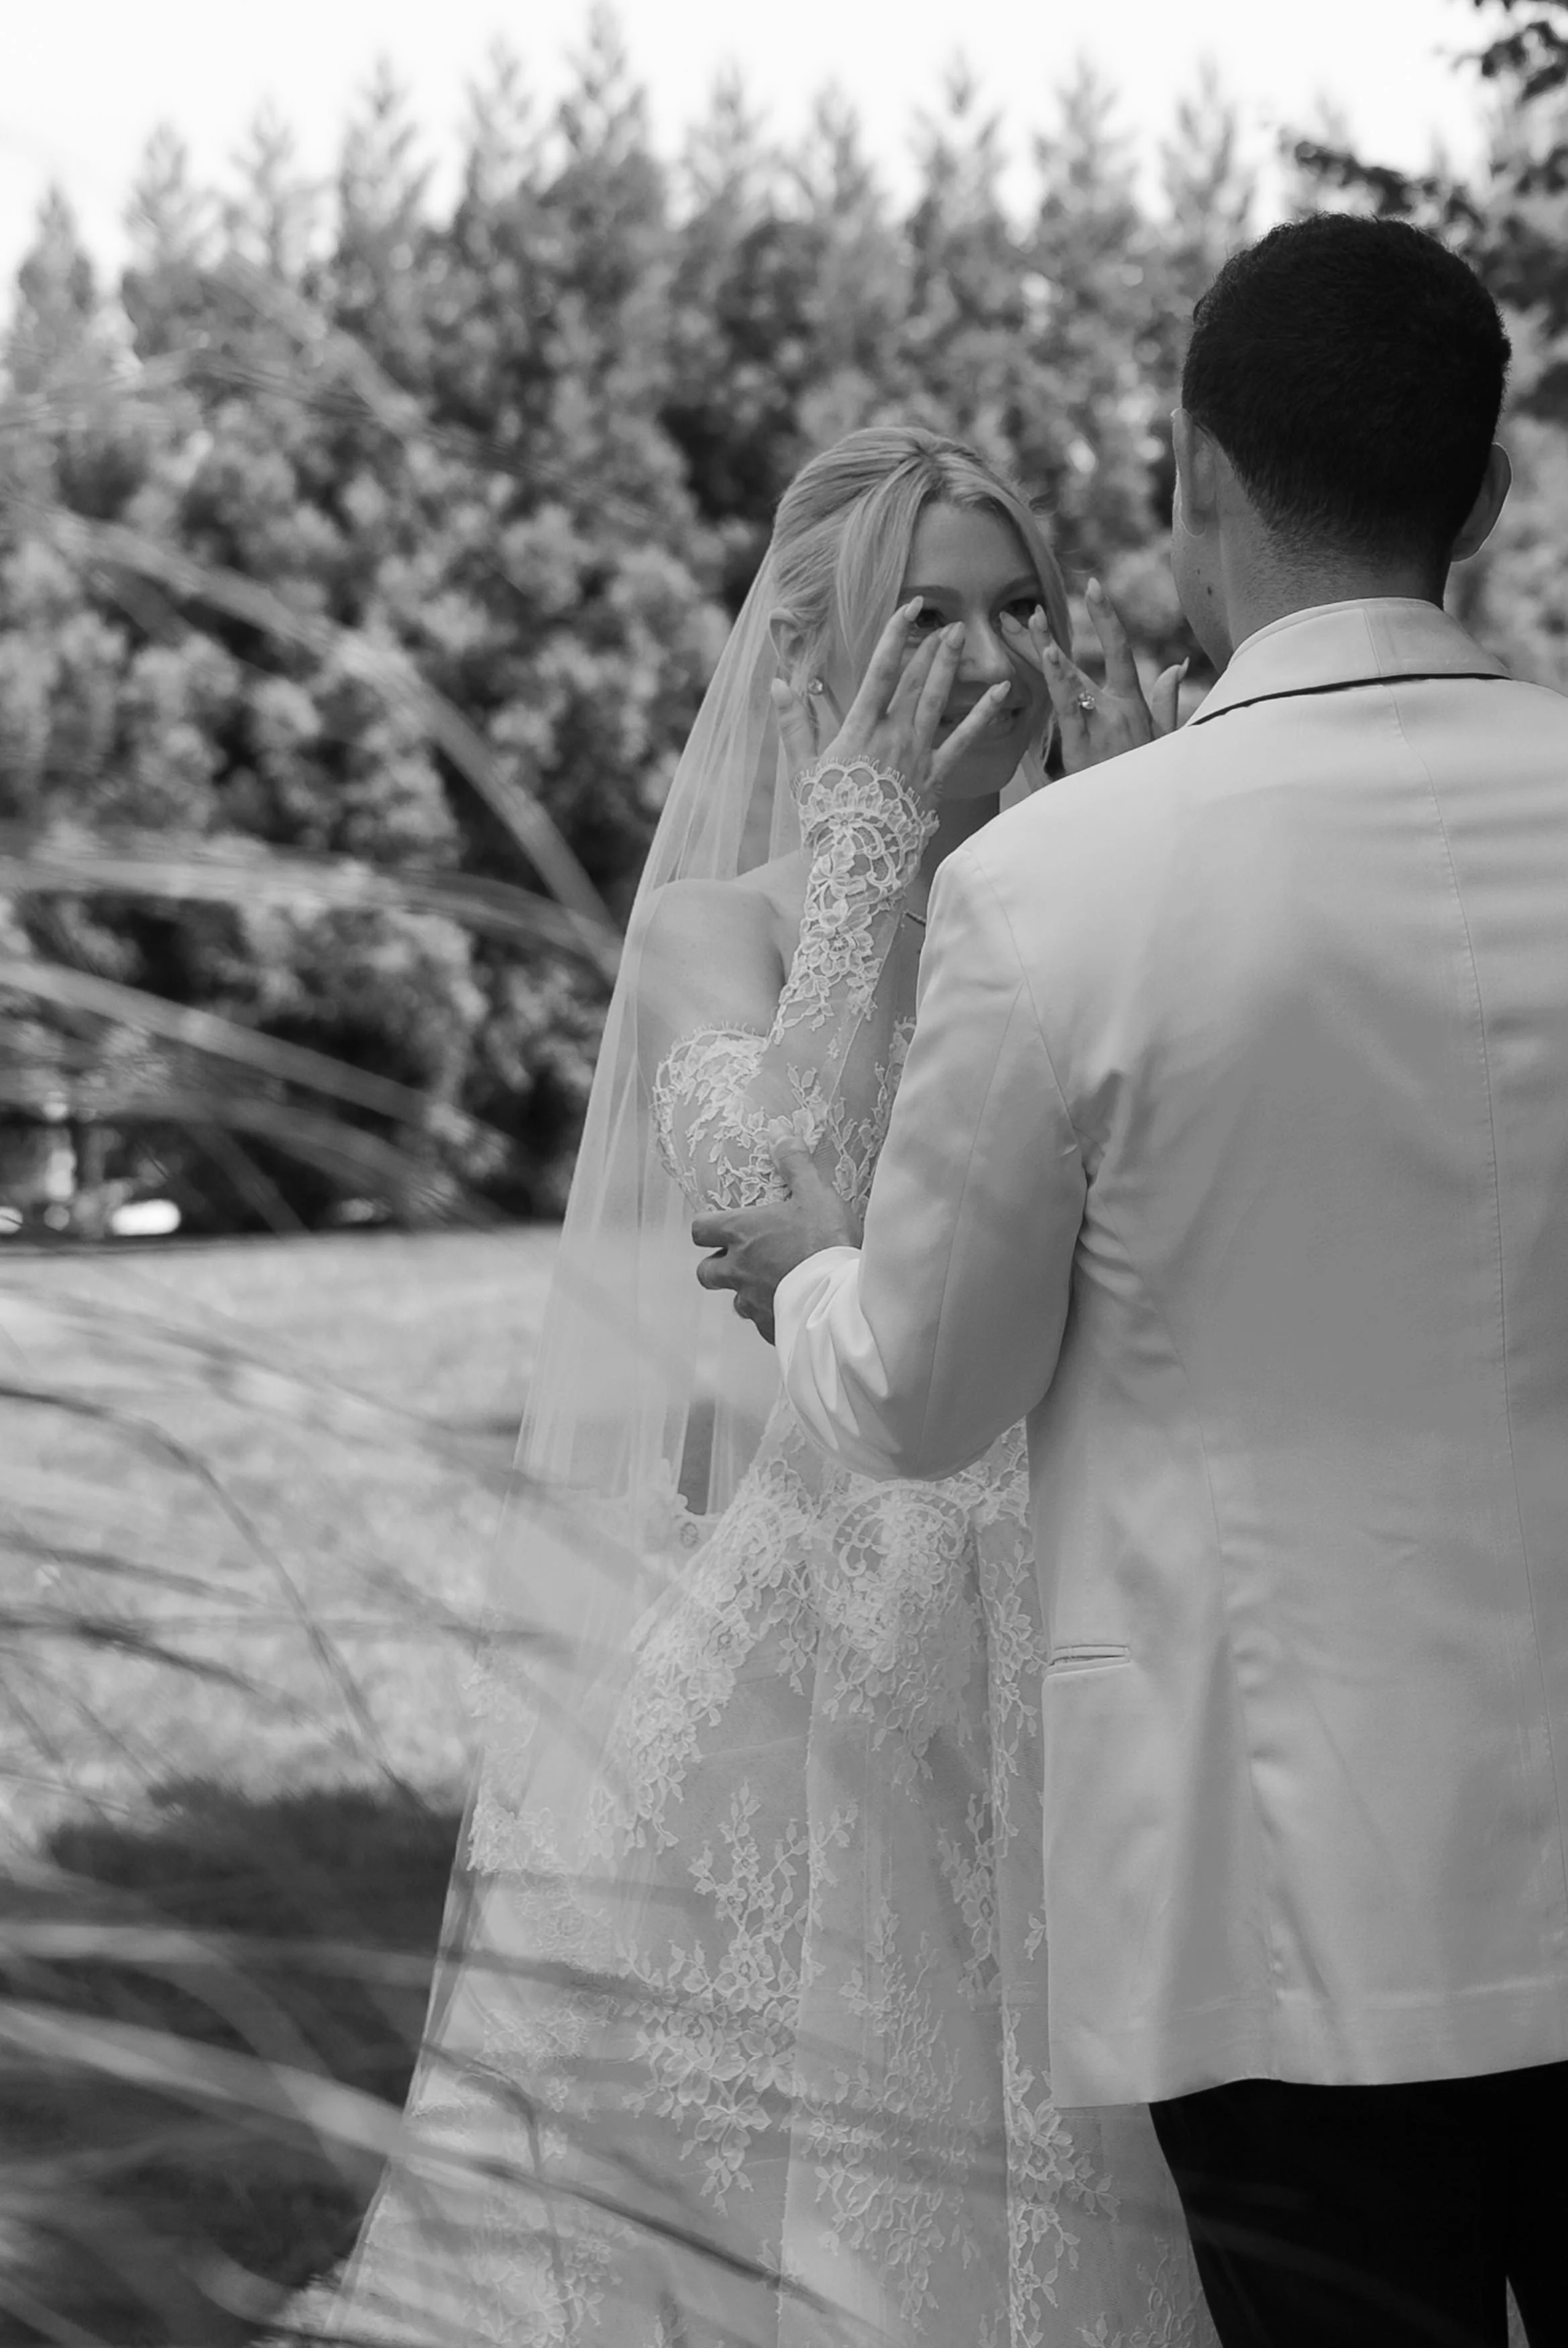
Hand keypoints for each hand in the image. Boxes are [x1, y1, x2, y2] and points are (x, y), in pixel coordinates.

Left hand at [692, 1140, 857, 1345]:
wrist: (844, 1296)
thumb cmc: (826, 1241)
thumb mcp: (815, 1193)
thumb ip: (795, 1165)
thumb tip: (779, 1134)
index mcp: (741, 1234)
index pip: (699, 1231)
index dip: (705, 1228)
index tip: (719, 1227)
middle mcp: (738, 1270)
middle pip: (705, 1273)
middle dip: (716, 1266)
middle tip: (740, 1258)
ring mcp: (751, 1302)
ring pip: (734, 1300)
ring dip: (745, 1291)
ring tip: (772, 1282)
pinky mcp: (770, 1327)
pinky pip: (761, 1322)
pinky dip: (771, 1314)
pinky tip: (793, 1306)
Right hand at [771, 598, 1012, 806]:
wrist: (857, 857)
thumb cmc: (827, 816)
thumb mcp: (802, 769)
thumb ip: (793, 723)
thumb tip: (777, 683)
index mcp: (860, 730)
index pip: (880, 671)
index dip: (895, 634)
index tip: (909, 607)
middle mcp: (893, 735)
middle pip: (914, 681)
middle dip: (929, 647)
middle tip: (946, 620)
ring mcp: (918, 754)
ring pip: (937, 700)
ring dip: (950, 666)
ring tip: (962, 637)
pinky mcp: (936, 775)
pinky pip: (964, 739)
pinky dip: (983, 713)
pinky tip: (1001, 690)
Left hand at [1002, 579, 1186, 773]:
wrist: (1147, 820)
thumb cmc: (1150, 782)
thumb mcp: (1164, 741)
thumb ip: (1167, 702)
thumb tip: (1176, 667)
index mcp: (1132, 705)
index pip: (1120, 650)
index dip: (1107, 617)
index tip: (1093, 586)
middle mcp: (1115, 711)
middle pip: (1078, 664)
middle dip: (1048, 638)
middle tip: (1025, 612)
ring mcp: (1100, 729)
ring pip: (1068, 682)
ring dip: (1048, 652)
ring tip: (1031, 623)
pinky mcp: (1084, 750)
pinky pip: (1067, 711)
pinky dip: (1058, 682)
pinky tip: (1049, 658)